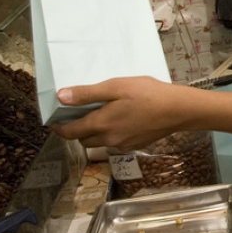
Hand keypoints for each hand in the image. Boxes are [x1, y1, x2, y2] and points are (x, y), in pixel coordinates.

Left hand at [50, 77, 191, 150]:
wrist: (178, 110)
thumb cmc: (147, 94)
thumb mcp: (115, 87)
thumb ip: (87, 93)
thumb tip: (61, 97)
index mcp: (100, 124)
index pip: (70, 131)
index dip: (58, 127)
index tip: (53, 120)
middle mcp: (108, 139)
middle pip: (83, 140)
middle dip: (76, 130)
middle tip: (77, 115)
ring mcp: (123, 145)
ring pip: (99, 143)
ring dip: (93, 134)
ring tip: (99, 117)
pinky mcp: (135, 145)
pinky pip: (114, 143)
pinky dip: (110, 135)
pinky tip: (120, 121)